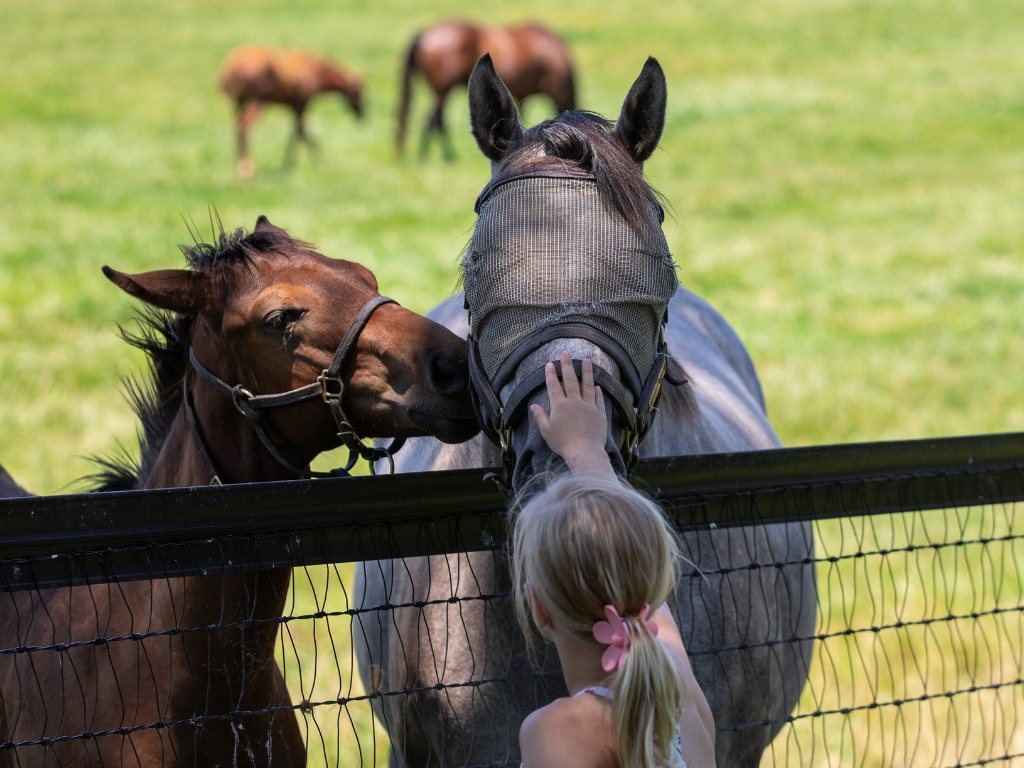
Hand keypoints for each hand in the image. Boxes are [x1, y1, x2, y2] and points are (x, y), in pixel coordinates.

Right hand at [530, 351, 614, 479]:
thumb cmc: (563, 443)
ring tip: (586, 361)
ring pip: (587, 385)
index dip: (551, 374)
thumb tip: (533, 405)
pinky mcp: (599, 414)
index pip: (554, 386)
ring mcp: (588, 407)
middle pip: (571, 380)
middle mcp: (574, 402)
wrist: (585, 451)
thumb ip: (540, 416)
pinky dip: (598, 392)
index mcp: (560, 406)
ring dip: (586, 372)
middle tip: (566, 352)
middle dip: (567, 365)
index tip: (550, 363)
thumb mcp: (547, 431)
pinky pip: (598, 399)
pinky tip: (597, 386)